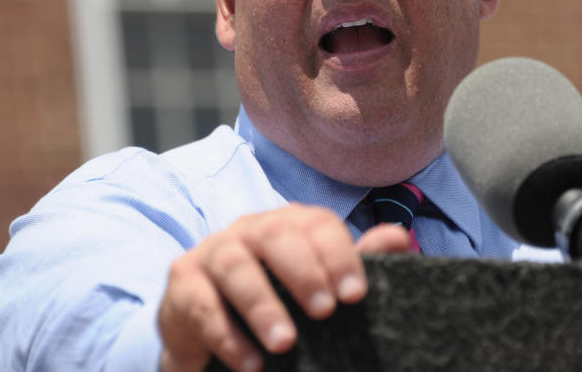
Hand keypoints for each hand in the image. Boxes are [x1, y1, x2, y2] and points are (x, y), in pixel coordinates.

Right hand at [157, 203, 409, 371]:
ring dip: (261, 304)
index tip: (355, 296)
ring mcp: (212, 253)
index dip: (339, 255)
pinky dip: (226, 335)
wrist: (210, 330)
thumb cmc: (277, 300)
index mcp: (288, 225)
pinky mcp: (182, 284)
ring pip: (234, 265)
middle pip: (274, 235)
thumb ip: (354, 261)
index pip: (316, 224)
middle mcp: (249, 230)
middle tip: (324, 312)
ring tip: (285, 343)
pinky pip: (202, 304)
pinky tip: (251, 363)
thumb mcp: (318, 285)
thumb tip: (399, 238)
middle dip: (302, 271)